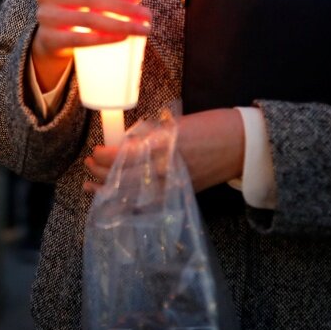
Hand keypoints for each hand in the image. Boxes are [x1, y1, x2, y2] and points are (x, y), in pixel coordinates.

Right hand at [32, 0, 150, 90]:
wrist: (51, 34)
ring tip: (142, 29)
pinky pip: (79, 39)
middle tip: (147, 17)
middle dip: (123, 8)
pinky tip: (122, 38)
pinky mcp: (48, 38)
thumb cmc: (72, 2)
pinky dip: (103, 39)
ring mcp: (45, 16)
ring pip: (88, 20)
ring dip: (120, 25)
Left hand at [81, 109, 244, 194]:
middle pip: (126, 178)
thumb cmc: (212, 126)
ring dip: (109, 193)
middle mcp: (168, 169)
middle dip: (102, 173)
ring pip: (134, 196)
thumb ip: (150, 135)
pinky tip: (116, 204)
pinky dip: (130, 206)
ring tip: (91, 187)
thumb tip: (125, 143)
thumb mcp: (177, 123)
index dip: (107, 156)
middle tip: (88, 166)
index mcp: (166, 146)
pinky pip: (150, 205)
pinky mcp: (181, 196)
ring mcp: (175, 186)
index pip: (126, 155)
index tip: (95, 151)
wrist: (242, 145)